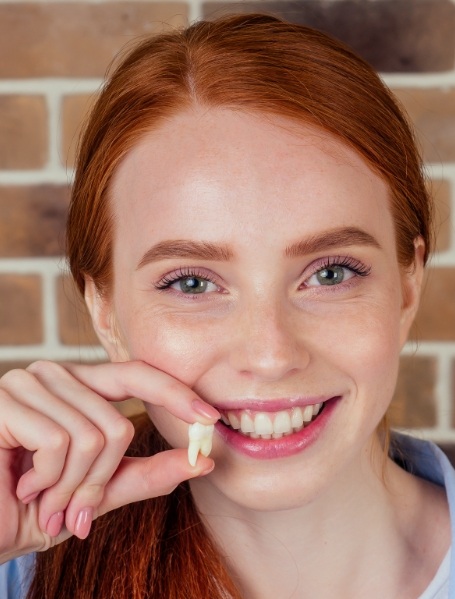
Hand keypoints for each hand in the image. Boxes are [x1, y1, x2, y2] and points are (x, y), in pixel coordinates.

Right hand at [0, 360, 217, 562]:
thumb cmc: (30, 507)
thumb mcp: (96, 493)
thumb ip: (145, 474)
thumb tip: (202, 460)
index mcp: (78, 388)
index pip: (137, 375)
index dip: (176, 393)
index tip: (211, 418)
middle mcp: (55, 376)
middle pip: (118, 423)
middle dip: (99, 482)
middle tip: (71, 509)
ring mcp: (29, 382)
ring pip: (95, 436)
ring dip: (70, 488)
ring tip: (40, 497)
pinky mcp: (7, 401)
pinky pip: (62, 442)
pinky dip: (49, 481)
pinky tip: (21, 484)